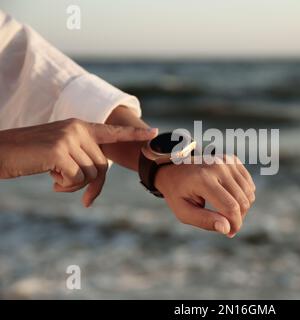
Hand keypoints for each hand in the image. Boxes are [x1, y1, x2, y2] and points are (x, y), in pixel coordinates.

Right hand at [0, 118, 157, 205]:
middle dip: (92, 184)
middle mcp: (77, 129)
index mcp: (79, 126)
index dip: (134, 135)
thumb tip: (98, 178)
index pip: (111, 131)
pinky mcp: (59, 151)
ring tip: (55, 179)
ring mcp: (69, 138)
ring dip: (75, 186)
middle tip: (74, 192)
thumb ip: (81, 157)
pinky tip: (50, 180)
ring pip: (91, 174)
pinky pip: (77, 179)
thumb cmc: (29, 156)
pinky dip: (66, 186)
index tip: (154, 133)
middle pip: (102, 166)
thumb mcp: (59, 152)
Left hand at [155, 154, 255, 237]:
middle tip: (227, 226)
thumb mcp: (183, 211)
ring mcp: (227, 161)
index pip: (230, 207)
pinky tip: (229, 199)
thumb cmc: (178, 193)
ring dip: (242, 208)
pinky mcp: (233, 160)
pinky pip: (249, 184)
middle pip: (242, 201)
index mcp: (203, 179)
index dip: (235, 224)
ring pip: (249, 193)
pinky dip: (243, 196)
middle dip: (238, 218)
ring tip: (226, 213)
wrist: (174, 168)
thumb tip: (227, 229)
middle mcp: (218, 167)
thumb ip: (204, 221)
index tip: (229, 233)